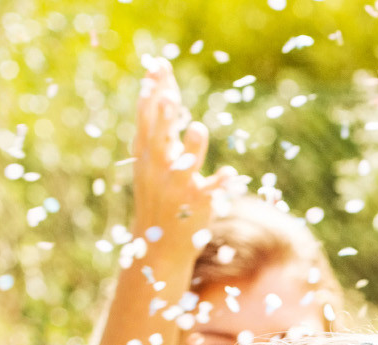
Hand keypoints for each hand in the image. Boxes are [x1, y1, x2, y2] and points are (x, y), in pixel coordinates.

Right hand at [129, 65, 241, 265]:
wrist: (157, 245)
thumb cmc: (158, 195)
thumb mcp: (152, 161)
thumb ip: (158, 129)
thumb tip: (163, 92)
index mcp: (146, 156)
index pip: (147, 118)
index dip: (152, 93)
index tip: (158, 66)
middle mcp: (158, 170)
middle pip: (160, 139)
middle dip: (163, 118)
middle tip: (168, 96)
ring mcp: (176, 189)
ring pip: (184, 167)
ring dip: (191, 149)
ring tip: (198, 128)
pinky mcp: (196, 207)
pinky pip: (209, 195)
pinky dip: (219, 185)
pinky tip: (231, 174)